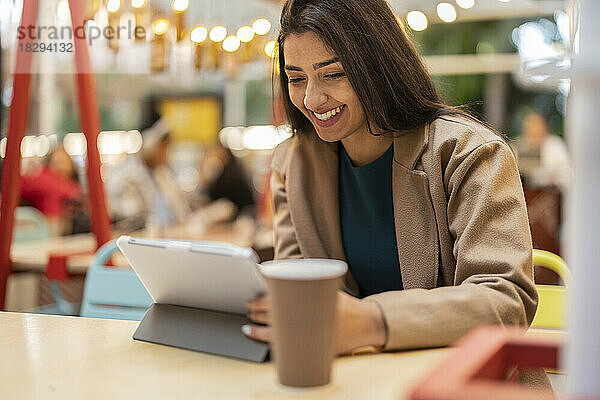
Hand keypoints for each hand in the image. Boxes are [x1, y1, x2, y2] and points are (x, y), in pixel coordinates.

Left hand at [243, 291, 386, 354]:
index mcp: (312, 304)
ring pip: (276, 337)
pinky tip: (263, 341)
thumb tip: (279, 273)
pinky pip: (286, 350)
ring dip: (259, 331)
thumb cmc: (343, 304)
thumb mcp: (326, 289)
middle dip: (257, 314)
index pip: (279, 303)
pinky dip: (271, 345)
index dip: (261, 302)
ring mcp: (310, 338)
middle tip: (248, 310)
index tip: (251, 301)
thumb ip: (304, 283)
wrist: (365, 324)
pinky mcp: (311, 350)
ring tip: (250, 325)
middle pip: (274, 319)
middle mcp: (310, 322)